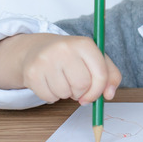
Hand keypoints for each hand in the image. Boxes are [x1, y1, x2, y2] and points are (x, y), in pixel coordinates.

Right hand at [0, 33, 121, 105]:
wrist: (38, 49)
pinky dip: (52, 96)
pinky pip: (48, 97)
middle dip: (81, 92)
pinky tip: (50, 83)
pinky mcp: (32, 72)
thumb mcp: (94, 59)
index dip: (98, 91)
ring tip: (62, 81)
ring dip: (65, 94)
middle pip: (82, 85)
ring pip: (64, 93)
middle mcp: (64, 48)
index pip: (100, 74)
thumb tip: (109, 95)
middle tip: (75, 87)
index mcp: (84, 44)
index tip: (93, 96)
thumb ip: (110, 75)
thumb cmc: (72, 57)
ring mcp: (46, 59)